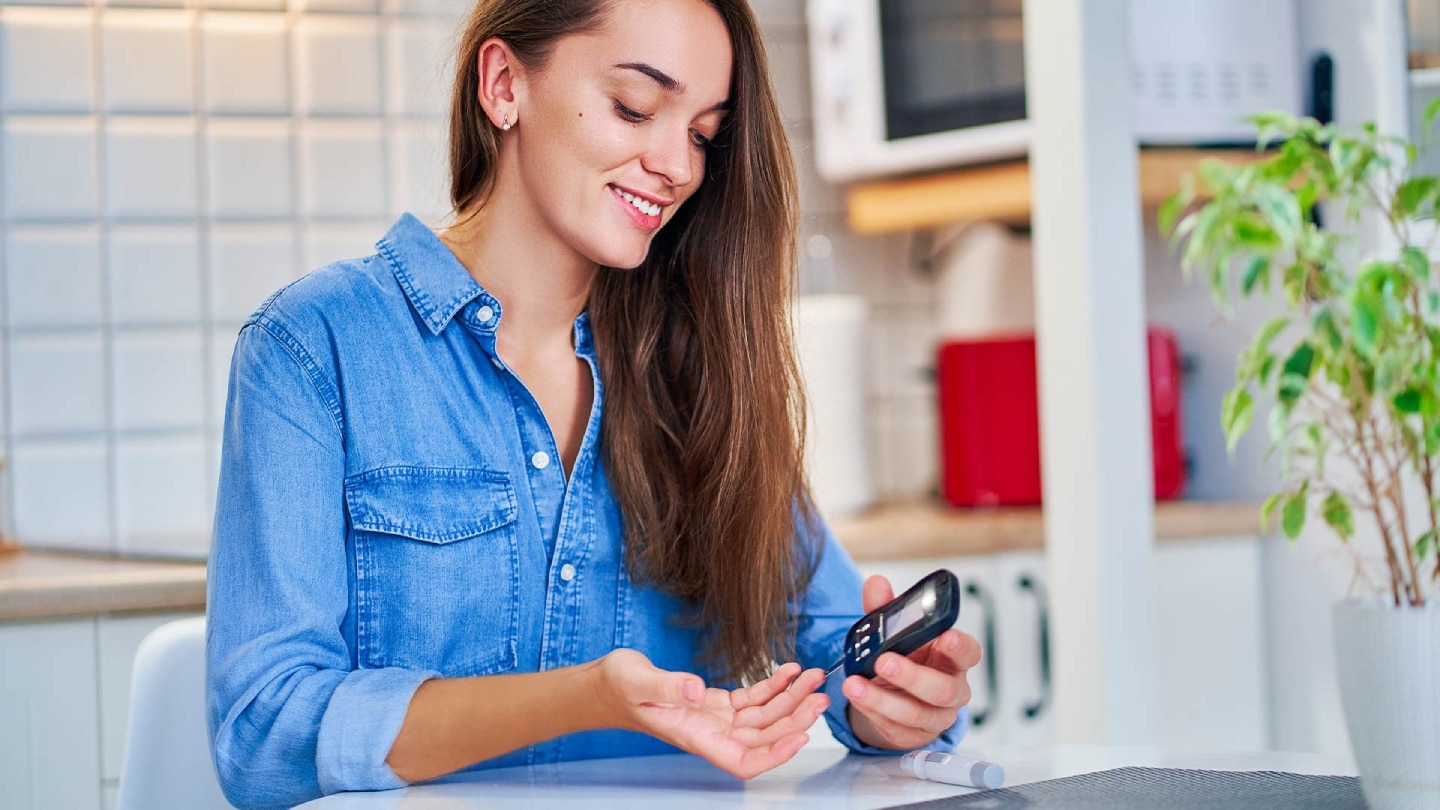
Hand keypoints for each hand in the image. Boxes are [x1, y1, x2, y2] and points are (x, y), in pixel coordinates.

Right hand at [593, 648, 828, 778]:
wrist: (605, 684)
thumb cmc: (616, 687)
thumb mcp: (636, 680)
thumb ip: (666, 686)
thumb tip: (696, 689)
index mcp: (694, 737)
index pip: (743, 760)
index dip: (775, 755)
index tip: (802, 737)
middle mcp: (710, 733)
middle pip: (764, 738)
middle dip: (795, 719)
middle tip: (819, 694)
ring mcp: (715, 719)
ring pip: (764, 718)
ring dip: (791, 699)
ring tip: (813, 676)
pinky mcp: (716, 704)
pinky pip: (753, 700)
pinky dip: (774, 686)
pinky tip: (789, 670)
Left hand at [843, 575, 982, 749]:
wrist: (898, 694)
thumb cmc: (907, 656)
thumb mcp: (896, 632)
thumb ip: (887, 609)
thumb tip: (875, 583)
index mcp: (953, 657)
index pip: (969, 652)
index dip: (960, 646)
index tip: (947, 636)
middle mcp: (951, 689)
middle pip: (942, 689)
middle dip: (912, 676)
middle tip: (883, 661)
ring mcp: (935, 716)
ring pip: (915, 713)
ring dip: (882, 699)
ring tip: (854, 685)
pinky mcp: (914, 735)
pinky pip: (895, 726)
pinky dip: (873, 710)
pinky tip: (857, 697)